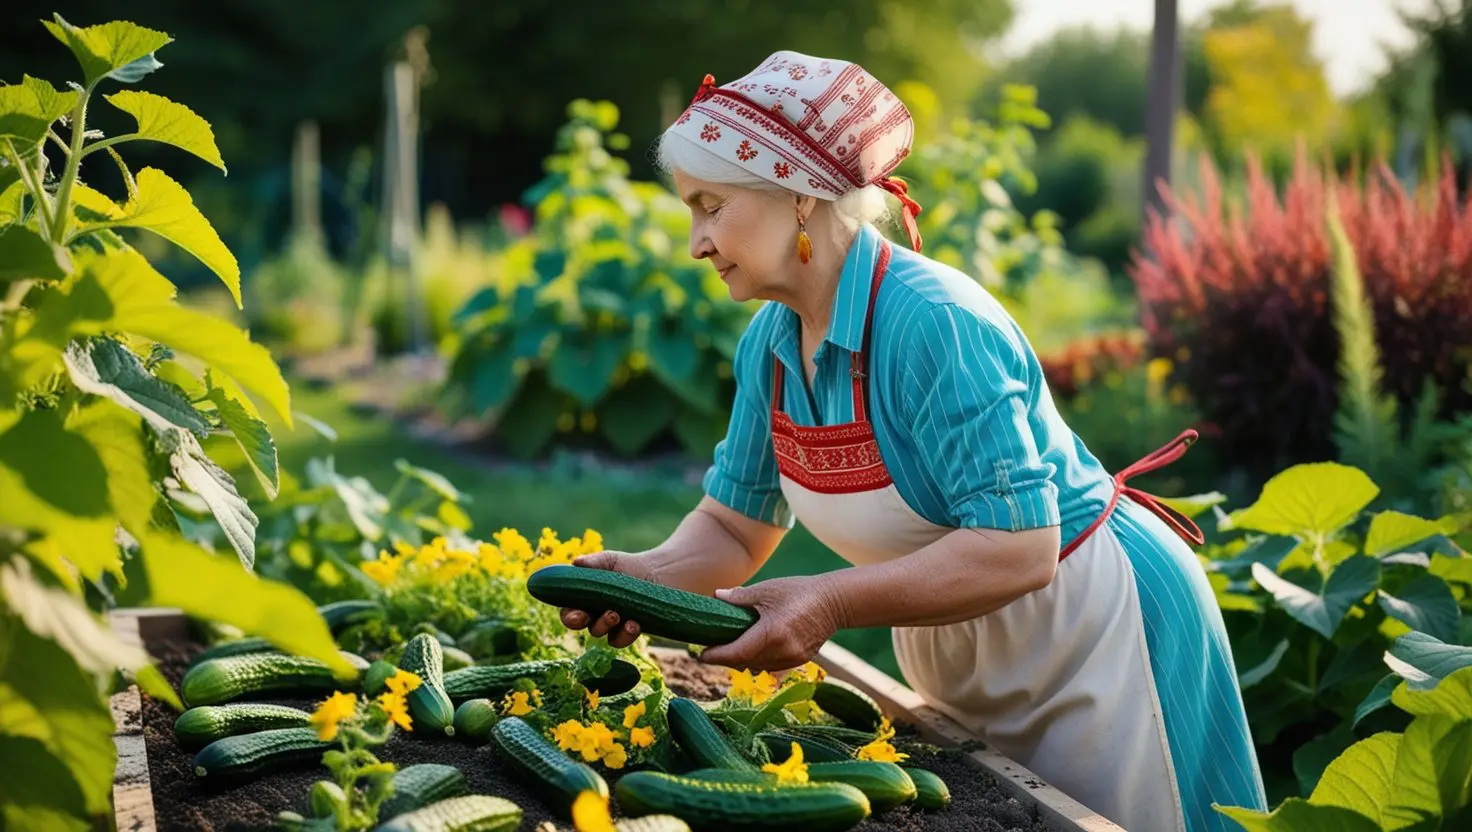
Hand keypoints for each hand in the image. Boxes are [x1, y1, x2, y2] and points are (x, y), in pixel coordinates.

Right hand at [557, 551, 655, 648]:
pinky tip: (634, 624)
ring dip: (605, 626)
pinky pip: (620, 640)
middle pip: (582, 625)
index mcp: (584, 598)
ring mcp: (611, 625)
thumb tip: (576, 562)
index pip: (569, 611)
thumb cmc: (628, 565)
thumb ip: (593, 562)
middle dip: (585, 621)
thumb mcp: (610, 560)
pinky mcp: (627, 632)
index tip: (576, 615)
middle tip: (592, 615)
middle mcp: (594, 614)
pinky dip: (625, 635)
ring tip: (617, 615)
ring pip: (599, 633)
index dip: (569, 616)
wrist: (657, 573)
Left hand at [697, 575, 843, 671]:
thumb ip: (740, 597)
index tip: (701, 654)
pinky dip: (758, 660)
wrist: (834, 602)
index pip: (737, 653)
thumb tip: (716, 596)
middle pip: (745, 663)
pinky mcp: (799, 660)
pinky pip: (771, 666)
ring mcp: (792, 659)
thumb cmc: (799, 591)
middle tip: (709, 650)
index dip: (716, 656)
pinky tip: (751, 650)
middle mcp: (782, 651)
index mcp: (772, 633)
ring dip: (741, 661)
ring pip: (758, 667)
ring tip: (727, 650)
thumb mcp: (768, 589)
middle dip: (725, 659)